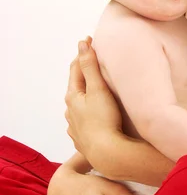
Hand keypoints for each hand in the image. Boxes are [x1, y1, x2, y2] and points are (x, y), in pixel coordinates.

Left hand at [65, 37, 122, 164]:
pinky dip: (88, 112)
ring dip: (86, 94)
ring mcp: (75, 126)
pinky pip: (84, 120)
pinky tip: (94, 114)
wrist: (107, 153)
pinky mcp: (83, 139)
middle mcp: (70, 111)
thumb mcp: (97, 88)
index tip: (90, 41)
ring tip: (96, 89)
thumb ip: (90, 66)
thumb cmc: (104, 119)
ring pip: (79, 105)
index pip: (76, 68)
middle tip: (94, 61)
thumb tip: (82, 44)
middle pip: (76, 86)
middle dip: (84, 73)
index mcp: (73, 96)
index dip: (83, 53)